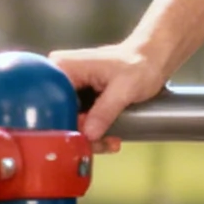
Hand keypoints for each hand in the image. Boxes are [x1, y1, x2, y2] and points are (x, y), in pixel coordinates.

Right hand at [47, 41, 169, 151]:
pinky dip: (94, 133)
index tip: (83, 139)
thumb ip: (105, 110)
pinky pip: (81, 120)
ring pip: (70, 121)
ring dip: (90, 137)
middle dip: (80, 135)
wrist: (152, 59)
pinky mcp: (80, 98)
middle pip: (59, 115)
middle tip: (103, 144)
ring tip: (111, 142)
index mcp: (63, 67)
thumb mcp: (124, 88)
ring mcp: (70, 89)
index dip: (64, 124)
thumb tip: (88, 134)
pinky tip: (110, 138)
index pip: (51, 103)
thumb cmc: (139, 64)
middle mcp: (61, 78)